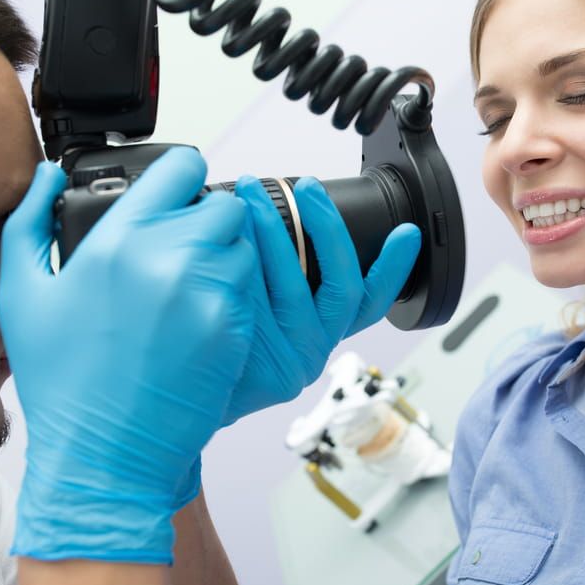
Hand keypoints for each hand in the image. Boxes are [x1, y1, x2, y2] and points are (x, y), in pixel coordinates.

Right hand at [0, 148, 255, 563]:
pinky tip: (200, 322)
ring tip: (191, 288)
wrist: (104, 453)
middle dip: (209, 221)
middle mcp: (170, 258)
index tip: (178, 190)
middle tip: (183, 249)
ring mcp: (209, 295)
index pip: (183, 167)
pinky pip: (252, 292)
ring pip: (246, 248)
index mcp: (118, 240)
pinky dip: (235, 297)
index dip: (183, 174)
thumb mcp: (21, 295)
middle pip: (225, 207)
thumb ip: (30, 222)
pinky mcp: (235, 330)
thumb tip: (50, 176)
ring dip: (227, 258)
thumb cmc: (61, 380)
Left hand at [225, 176, 420, 424]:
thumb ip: (273, 273)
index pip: (369, 300)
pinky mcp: (269, 368)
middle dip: (327, 227)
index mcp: (321, 331)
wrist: (178, 397)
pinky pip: (260, 304)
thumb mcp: (257, 307)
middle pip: (343, 285)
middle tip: (307, 187)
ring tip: (252, 196)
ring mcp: (295, 360)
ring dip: (275, 232)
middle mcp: (315, 346)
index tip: (406, 233)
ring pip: (297, 286)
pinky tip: (228, 239)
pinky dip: (244, 267)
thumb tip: (265, 209)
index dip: (393, 268)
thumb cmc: (216, 342)